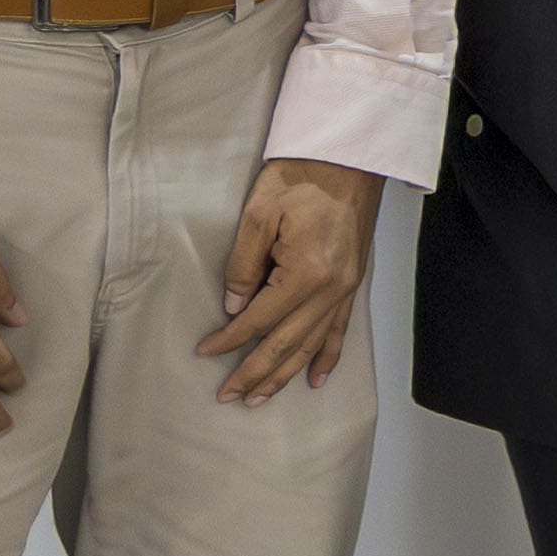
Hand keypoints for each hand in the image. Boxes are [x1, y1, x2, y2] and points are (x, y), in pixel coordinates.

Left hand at [199, 157, 386, 399]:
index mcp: (306, 273)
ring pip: (310, 345)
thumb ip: (243, 263)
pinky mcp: (352, 284)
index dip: (229, 340)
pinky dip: (326, 358)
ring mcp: (345, 290)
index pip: (258, 320)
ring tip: (259, 397)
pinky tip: (313, 379)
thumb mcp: (258, 213)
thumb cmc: (302, 177)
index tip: (204, 352)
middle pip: (285, 343)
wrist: (348, 158)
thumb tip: (233, 306)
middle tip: (228, 395)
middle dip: (254, 373)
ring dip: (284, 374)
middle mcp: (330, 290)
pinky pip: (339, 330)